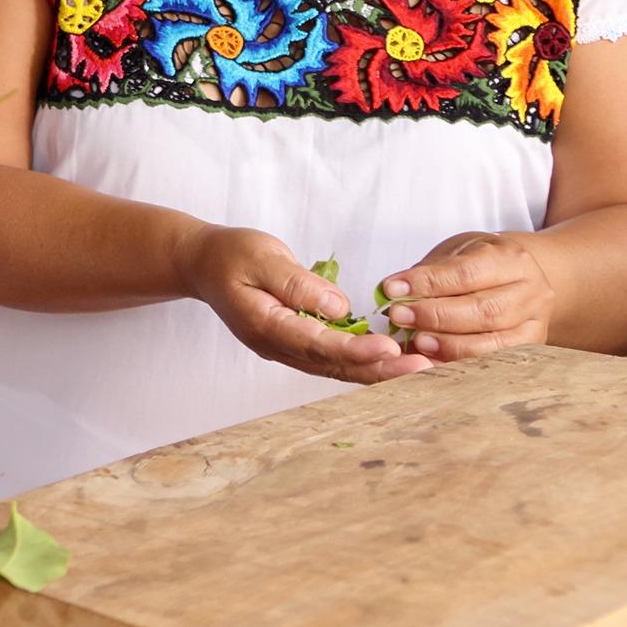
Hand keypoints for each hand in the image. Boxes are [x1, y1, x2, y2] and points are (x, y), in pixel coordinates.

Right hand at [178, 225, 431, 384]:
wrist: (203, 264)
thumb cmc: (230, 255)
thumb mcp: (262, 256)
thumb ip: (298, 283)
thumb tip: (339, 306)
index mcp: (265, 325)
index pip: (317, 343)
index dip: (356, 349)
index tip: (391, 349)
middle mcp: (277, 346)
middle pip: (334, 365)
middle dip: (380, 370)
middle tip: (423, 371)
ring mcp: (286, 350)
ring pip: (336, 368)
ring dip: (378, 372)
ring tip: (420, 371)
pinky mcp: (296, 344)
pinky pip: (333, 359)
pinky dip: (364, 363)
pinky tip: (394, 361)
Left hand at [379, 232, 555, 358]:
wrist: (517, 279)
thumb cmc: (479, 265)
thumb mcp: (456, 254)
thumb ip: (429, 273)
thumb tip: (393, 292)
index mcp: (511, 258)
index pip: (466, 273)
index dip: (427, 283)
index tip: (392, 289)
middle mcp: (531, 291)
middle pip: (483, 310)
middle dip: (436, 316)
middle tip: (399, 316)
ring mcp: (534, 323)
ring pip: (493, 341)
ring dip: (449, 344)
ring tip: (416, 341)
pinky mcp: (529, 348)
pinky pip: (495, 361)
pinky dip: (462, 362)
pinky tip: (435, 359)